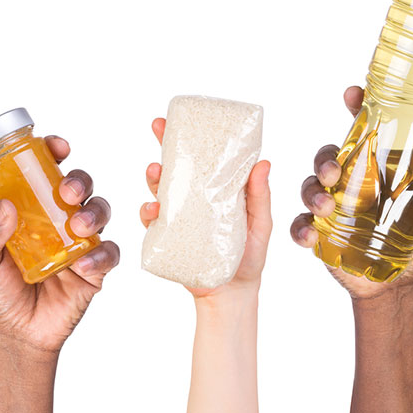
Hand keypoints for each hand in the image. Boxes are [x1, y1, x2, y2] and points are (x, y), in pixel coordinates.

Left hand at [0, 135, 120, 353]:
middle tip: (67, 192)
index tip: (57, 147)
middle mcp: (59, 220)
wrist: (15, 334)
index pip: (47, 171)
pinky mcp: (94, 270)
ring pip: (100, 212)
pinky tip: (82, 262)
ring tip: (79, 226)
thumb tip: (4, 206)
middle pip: (80, 186)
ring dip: (94, 212)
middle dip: (79, 180)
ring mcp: (79, 243)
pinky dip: (100, 254)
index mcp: (31, 209)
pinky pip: (108, 254)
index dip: (54, 153)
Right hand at [139, 117, 272, 303]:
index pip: (198, 157)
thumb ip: (260, 196)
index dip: (184, 136)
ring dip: (154, 178)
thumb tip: (264, 163)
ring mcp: (178, 218)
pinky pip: (151, 223)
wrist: (234, 293)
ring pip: (158, 190)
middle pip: (173, 167)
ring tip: (157, 172)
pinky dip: (148, 213)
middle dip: (161, 145)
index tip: (174, 118)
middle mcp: (192, 200)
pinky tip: (153, 210)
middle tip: (158, 129)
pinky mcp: (167, 239)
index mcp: (214, 189)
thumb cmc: (250, 256)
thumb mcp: (261, 223)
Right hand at [289, 86, 412, 299]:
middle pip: (329, 156)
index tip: (354, 94)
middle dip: (326, 159)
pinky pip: (300, 225)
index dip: (358, 108)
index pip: (366, 131)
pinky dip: (301, 228)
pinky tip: (310, 236)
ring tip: (325, 207)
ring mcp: (332, 207)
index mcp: (380, 170)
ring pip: (310, 186)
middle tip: (334, 172)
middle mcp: (352, 182)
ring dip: (312, 192)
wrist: (395, 288)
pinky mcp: (319, 234)